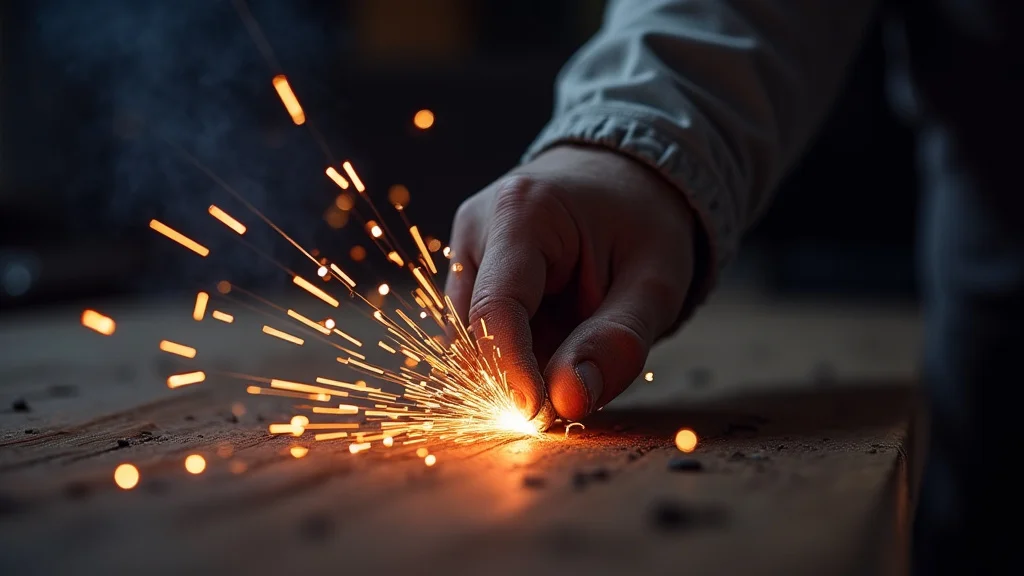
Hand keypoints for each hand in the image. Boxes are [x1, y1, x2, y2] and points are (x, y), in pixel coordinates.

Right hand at [445, 145, 697, 422]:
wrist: (623, 178)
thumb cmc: (643, 221)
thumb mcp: (656, 281)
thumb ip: (617, 342)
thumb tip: (566, 402)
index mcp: (521, 212)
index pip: (496, 308)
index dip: (510, 372)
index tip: (538, 417)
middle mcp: (477, 227)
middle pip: (472, 330)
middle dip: (513, 376)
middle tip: (570, 400)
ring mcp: (466, 249)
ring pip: (467, 338)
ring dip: (512, 368)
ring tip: (573, 358)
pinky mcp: (469, 272)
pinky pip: (476, 333)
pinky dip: (512, 356)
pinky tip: (554, 348)